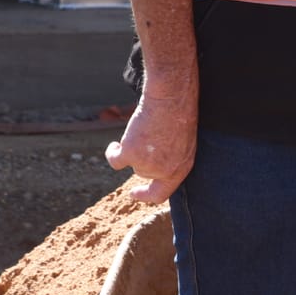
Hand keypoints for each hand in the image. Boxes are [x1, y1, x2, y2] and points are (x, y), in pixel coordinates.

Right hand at [105, 86, 197, 203]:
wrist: (172, 98)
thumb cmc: (180, 113)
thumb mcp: (184, 141)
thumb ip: (171, 157)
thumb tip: (153, 164)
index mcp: (182, 168)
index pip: (161, 193)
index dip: (146, 196)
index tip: (134, 193)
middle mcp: (165, 171)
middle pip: (143, 171)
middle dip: (143, 155)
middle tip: (149, 135)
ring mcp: (147, 165)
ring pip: (131, 162)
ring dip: (132, 147)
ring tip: (144, 128)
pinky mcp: (131, 154)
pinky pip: (115, 159)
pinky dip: (111, 152)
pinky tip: (114, 145)